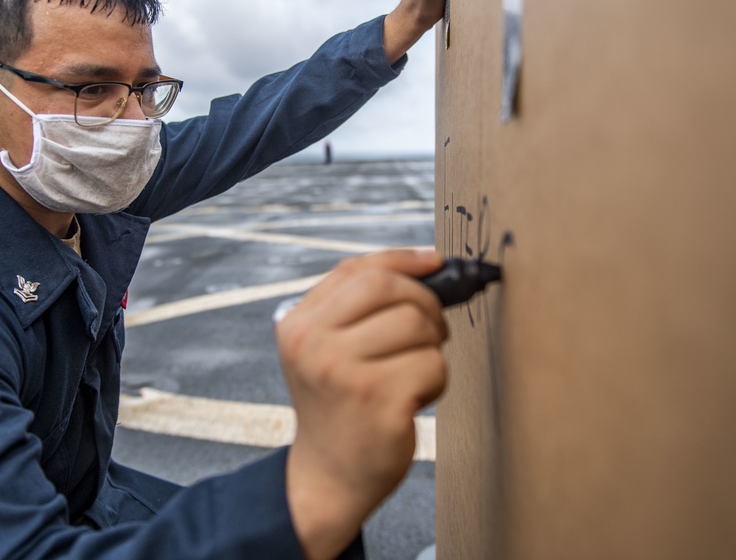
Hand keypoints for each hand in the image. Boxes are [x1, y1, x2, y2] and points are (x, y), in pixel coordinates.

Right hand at [277, 249, 448, 559]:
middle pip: (391, 289)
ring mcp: (344, 373)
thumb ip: (357, 305)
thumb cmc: (340, 403)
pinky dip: (437, 380)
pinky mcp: (379, 402)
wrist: (329, 475)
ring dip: (432, 347)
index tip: (435, 262)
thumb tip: (429, 262)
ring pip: (418, 325)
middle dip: (425, 304)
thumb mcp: (326, 348)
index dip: (403, 260)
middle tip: (431, 331)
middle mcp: (313, 344)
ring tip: (414, 372)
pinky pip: (433, 365)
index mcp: (298, 324)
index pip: (356, 270)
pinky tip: (416, 398)